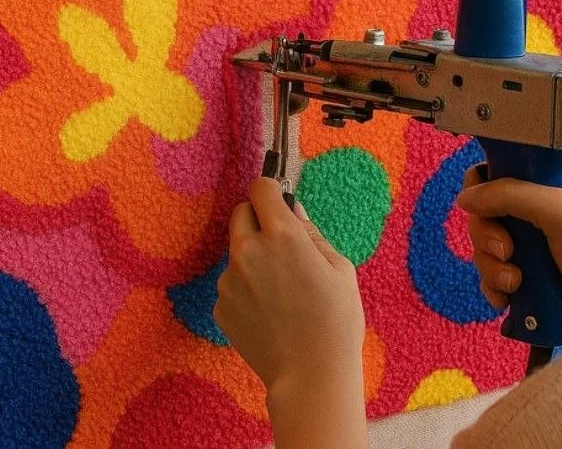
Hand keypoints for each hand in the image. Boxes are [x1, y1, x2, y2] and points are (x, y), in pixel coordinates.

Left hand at [214, 177, 366, 446]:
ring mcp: (230, 280)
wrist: (311, 374)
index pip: (261, 188)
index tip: (279, 201)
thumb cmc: (336, 320)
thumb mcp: (340, 267)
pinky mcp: (221, 306)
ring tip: (283, 291)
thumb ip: (311, 233)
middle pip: (240, 213)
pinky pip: (233, 284)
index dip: (271, 191)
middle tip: (282, 244)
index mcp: (283, 236)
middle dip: (258, 219)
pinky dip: (247, 290)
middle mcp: (249, 251)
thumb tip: (292, 212)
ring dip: (253, 258)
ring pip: (237, 252)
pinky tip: (271, 312)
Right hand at [457, 167, 561, 340]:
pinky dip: (495, 288)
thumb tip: (465, 198)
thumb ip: (510, 194)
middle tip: (509, 251)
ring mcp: (532, 247)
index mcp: (550, 183)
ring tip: (517, 282)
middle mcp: (538, 212)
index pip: (499, 171)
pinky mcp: (528, 278)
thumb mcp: (560, 211)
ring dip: (493, 267)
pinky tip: (510, 298)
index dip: (484, 187)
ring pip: (485, 249)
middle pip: (484, 213)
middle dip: (488, 237)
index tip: (484, 205)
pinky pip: (492, 278)